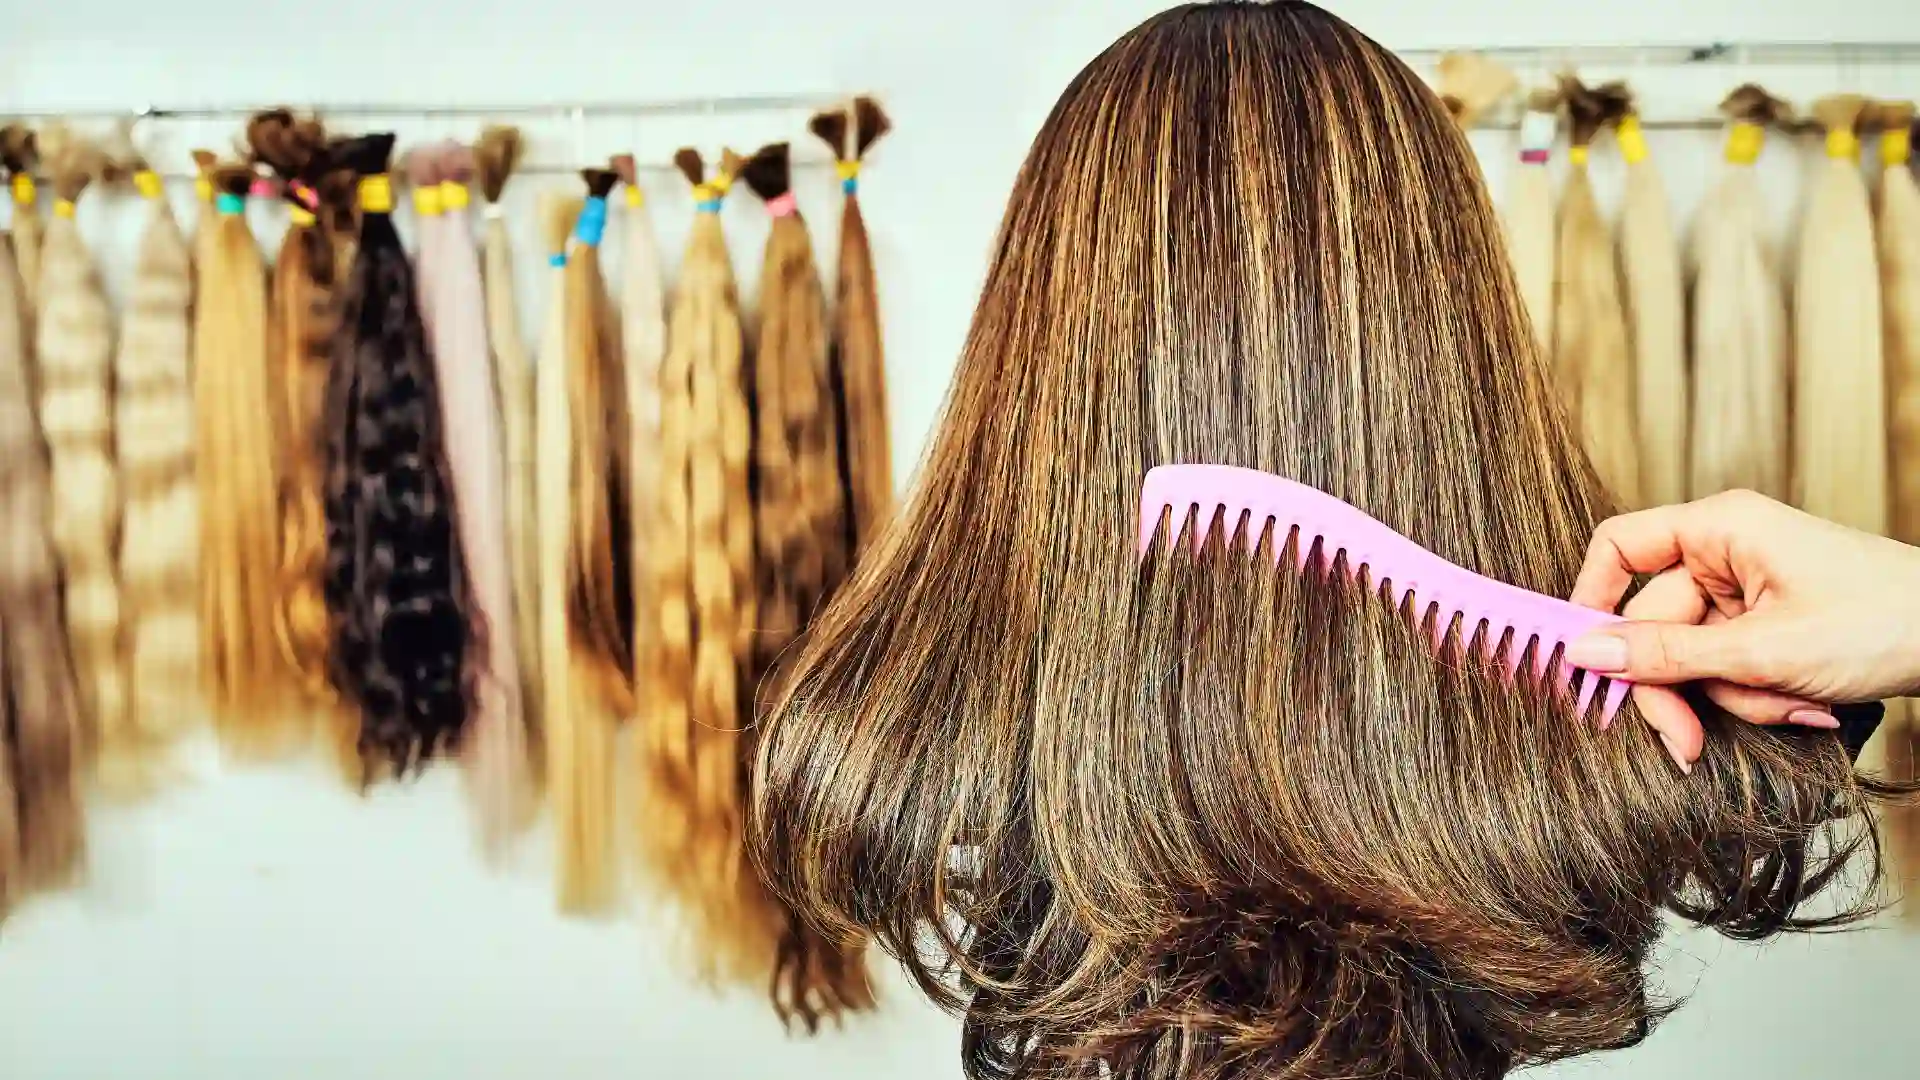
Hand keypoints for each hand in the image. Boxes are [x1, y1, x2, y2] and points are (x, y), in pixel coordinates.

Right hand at [1564, 489, 1919, 771]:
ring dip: (1733, 697)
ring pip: (1692, 657)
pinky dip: (1758, 696)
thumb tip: (1585, 653)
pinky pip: (1729, 668)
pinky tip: (1804, 705)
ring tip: (1791, 706)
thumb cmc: (1882, 622)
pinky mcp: (1768, 625)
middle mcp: (1725, 553)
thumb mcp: (1763, 650)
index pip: (1620, 547)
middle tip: (1685, 743)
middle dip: (1678, 687)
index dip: (1591, 599)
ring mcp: (1747, 591)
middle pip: (1654, 624)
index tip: (1583, 657)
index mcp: (1719, 528)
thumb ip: (1667, 655)